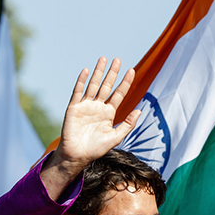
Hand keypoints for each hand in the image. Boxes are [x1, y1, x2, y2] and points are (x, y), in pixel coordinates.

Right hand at [42, 58, 139, 193]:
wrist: (77, 155)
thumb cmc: (96, 149)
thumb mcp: (115, 137)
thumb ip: (128, 124)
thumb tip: (140, 110)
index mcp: (108, 113)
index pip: (119, 94)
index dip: (125, 83)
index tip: (131, 70)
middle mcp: (98, 107)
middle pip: (107, 86)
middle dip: (112, 73)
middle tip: (118, 60)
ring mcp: (86, 105)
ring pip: (93, 85)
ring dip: (98, 72)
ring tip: (103, 59)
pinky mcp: (74, 107)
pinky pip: (78, 92)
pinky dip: (81, 81)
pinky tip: (86, 71)